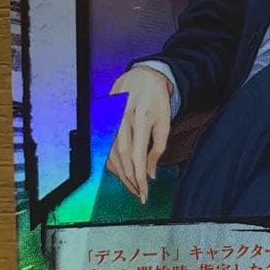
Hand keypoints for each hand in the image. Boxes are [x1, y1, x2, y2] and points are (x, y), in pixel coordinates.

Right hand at [106, 66, 172, 202]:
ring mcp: (111, 118)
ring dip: (120, 173)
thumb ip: (158, 147)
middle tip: (138, 193)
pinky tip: (120, 171)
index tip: (144, 192)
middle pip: (122, 156)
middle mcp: (123, 118)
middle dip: (129, 179)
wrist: (144, 75)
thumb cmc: (157, 99)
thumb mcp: (165, 121)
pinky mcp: (105, 119)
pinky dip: (112, 162)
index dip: (139, 176)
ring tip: (131, 186)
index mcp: (141, 118)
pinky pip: (105, 146)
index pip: (137, 155)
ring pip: (111, 153)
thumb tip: (150, 173)